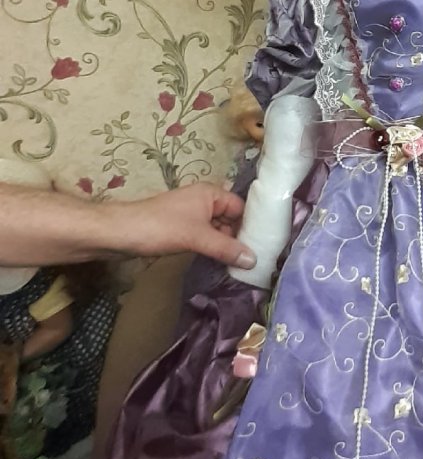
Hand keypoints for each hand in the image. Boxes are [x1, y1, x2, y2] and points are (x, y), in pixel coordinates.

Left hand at [111, 184, 254, 267]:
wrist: (119, 233)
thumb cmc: (160, 227)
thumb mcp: (198, 237)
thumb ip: (227, 248)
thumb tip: (254, 260)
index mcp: (210, 193)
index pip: (241, 208)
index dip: (252, 225)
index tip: (265, 246)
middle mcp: (203, 201)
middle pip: (231, 219)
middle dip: (240, 237)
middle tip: (255, 260)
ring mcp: (191, 215)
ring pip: (218, 230)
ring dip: (226, 245)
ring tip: (242, 265)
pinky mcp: (181, 229)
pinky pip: (205, 237)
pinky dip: (213, 248)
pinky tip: (221, 262)